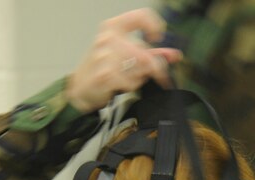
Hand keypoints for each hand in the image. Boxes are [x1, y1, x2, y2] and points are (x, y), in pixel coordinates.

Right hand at [66, 8, 181, 112]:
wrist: (79, 89)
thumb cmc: (102, 69)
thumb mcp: (123, 54)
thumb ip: (150, 53)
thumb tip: (175, 55)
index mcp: (113, 27)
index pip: (141, 15)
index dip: (155, 26)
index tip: (157, 39)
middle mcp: (108, 38)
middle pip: (145, 52)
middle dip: (155, 67)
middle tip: (159, 75)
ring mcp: (105, 57)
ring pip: (139, 68)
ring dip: (140, 77)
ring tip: (131, 79)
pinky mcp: (105, 76)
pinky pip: (130, 82)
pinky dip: (131, 86)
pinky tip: (123, 86)